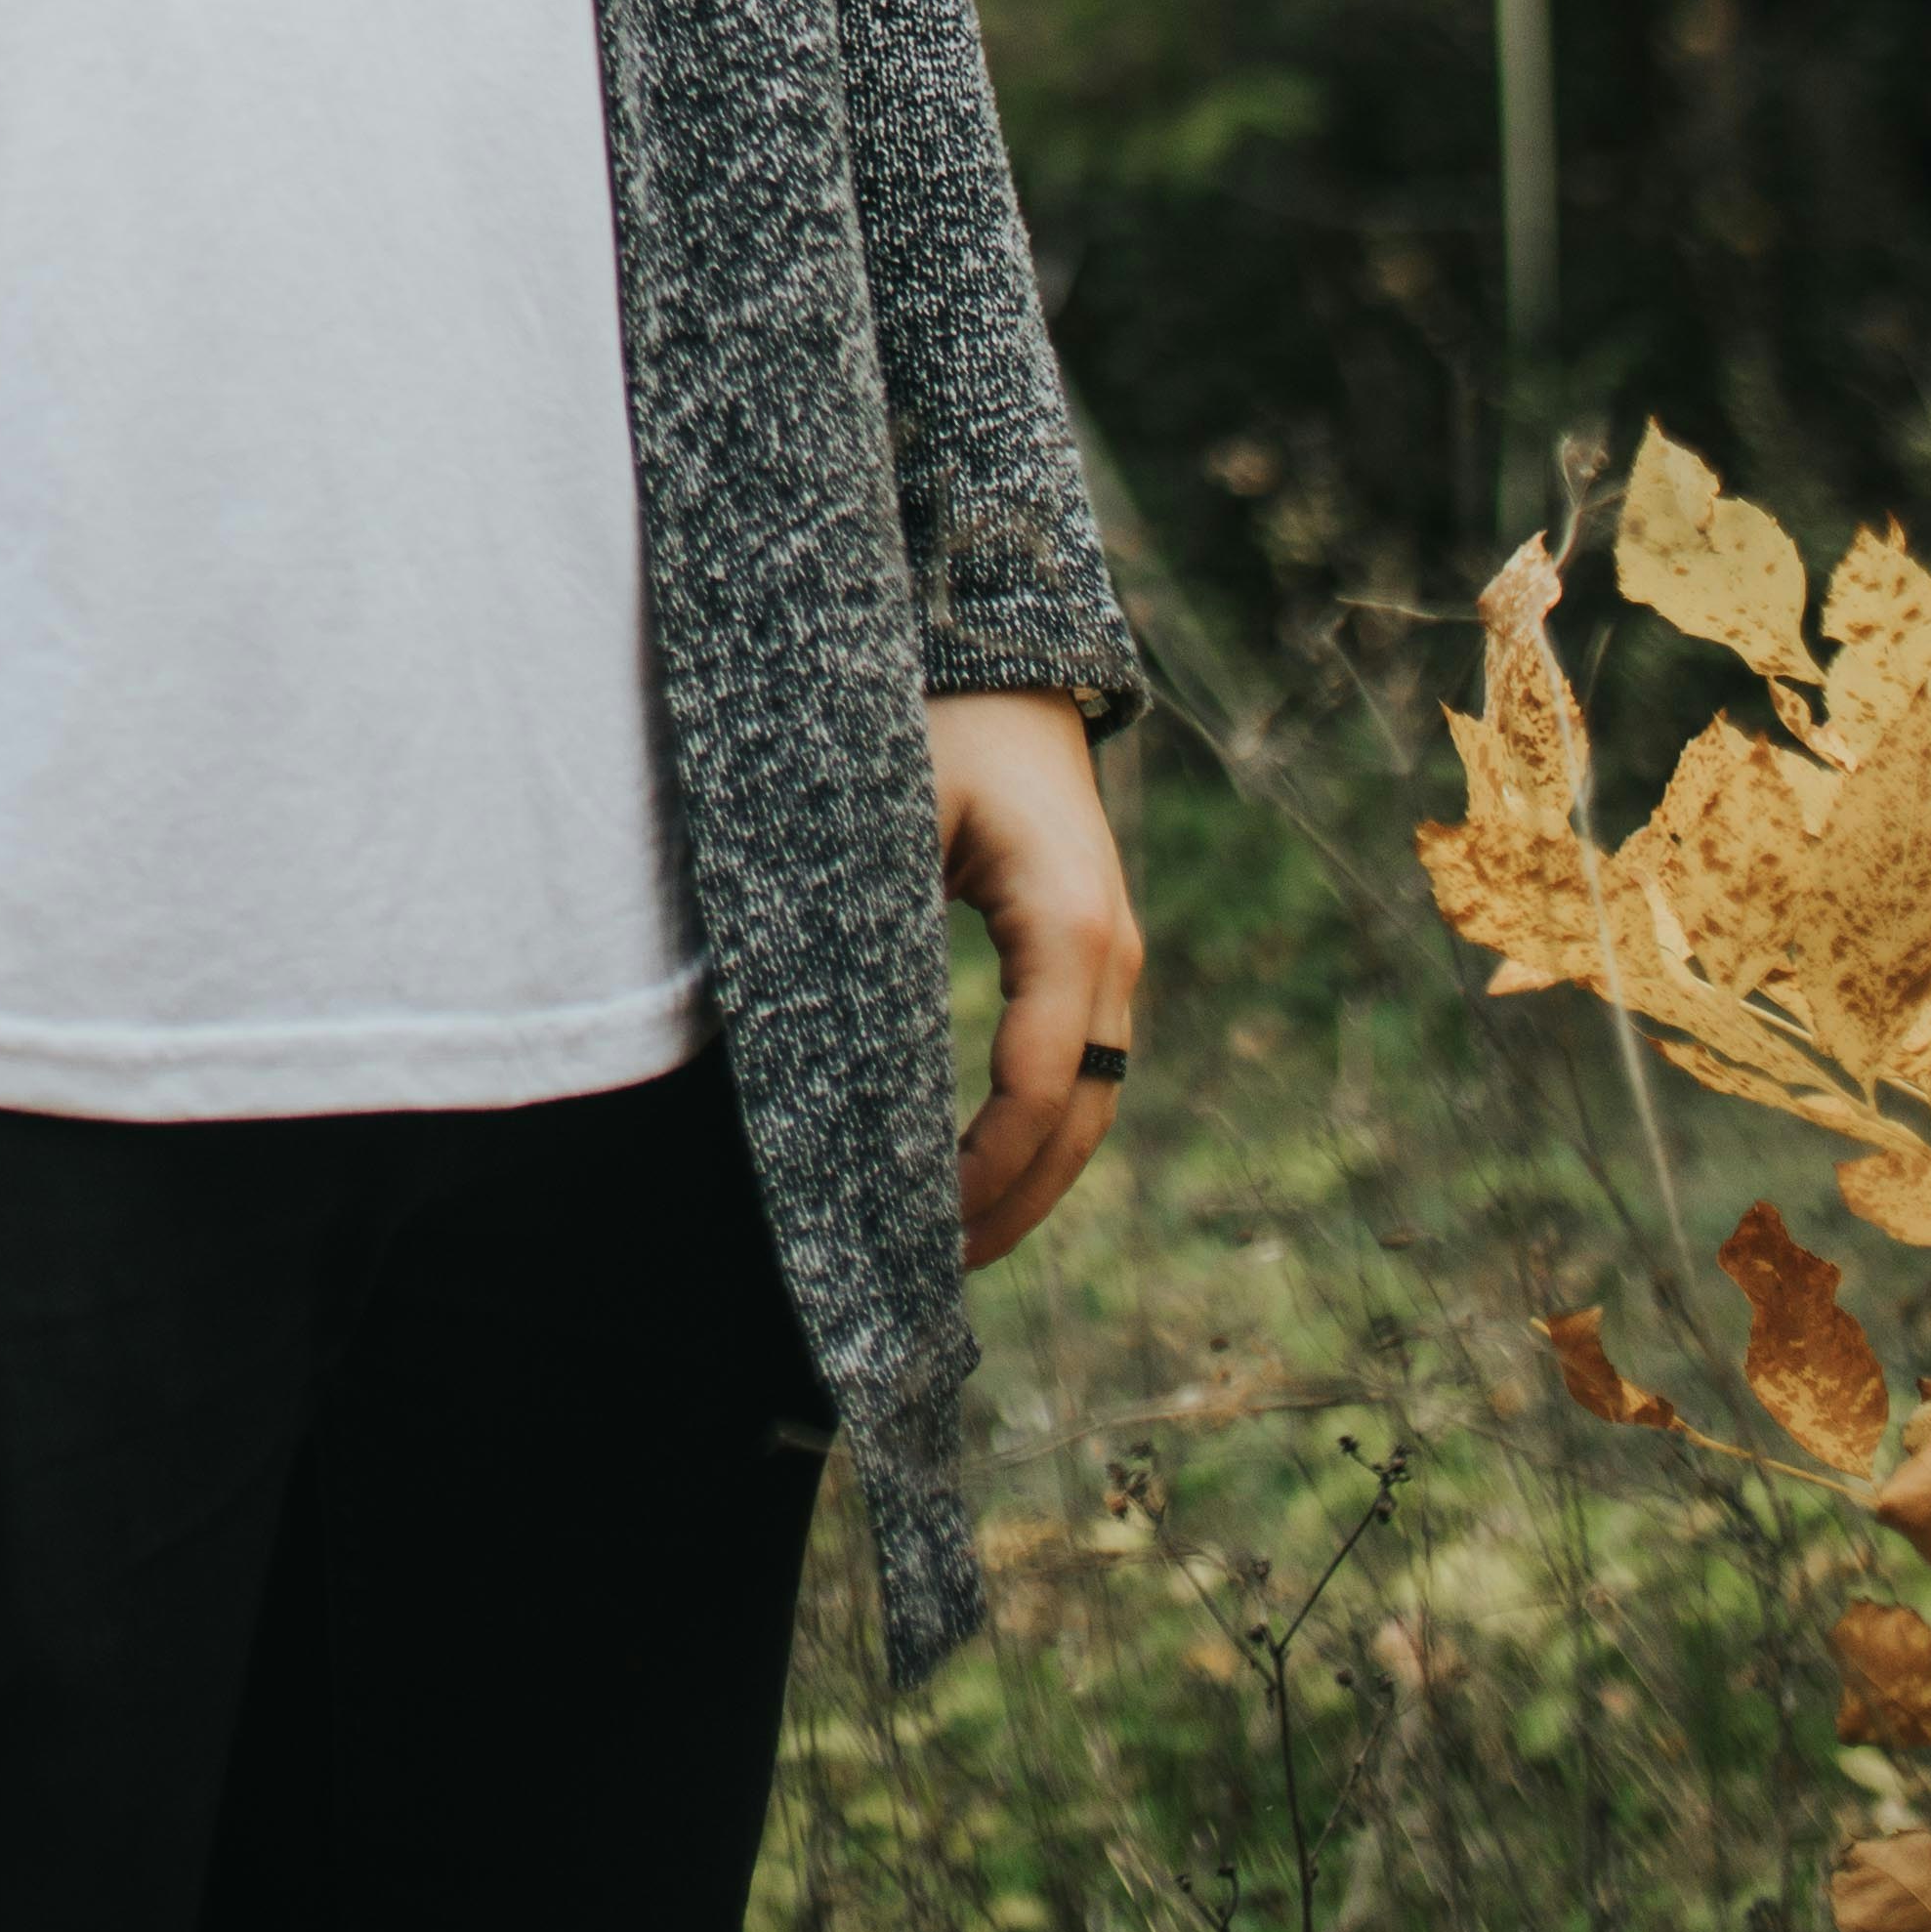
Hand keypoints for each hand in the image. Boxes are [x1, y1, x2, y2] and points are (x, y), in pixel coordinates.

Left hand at [931, 685, 1139, 1271]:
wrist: (1003, 657)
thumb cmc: (936, 722)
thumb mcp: (897, 813)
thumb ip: (873, 915)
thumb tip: (817, 1037)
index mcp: (1066, 921)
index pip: (1036, 1083)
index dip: (985, 1167)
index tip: (920, 1225)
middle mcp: (1110, 947)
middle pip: (1081, 1115)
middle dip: (1017, 1201)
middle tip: (934, 1274)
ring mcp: (1113, 951)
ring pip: (1092, 1102)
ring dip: (1036, 1178)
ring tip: (955, 1249)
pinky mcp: (1093, 950)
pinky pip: (1082, 1065)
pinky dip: (1043, 1129)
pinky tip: (982, 1173)